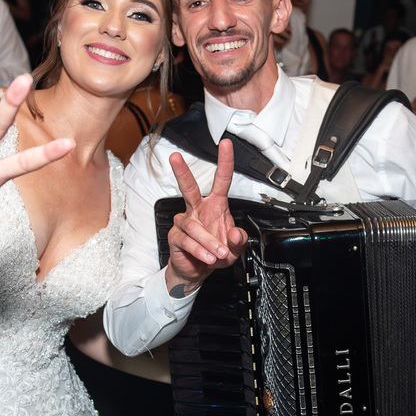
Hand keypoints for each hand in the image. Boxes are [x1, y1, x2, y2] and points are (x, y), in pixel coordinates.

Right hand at [164, 139, 247, 294]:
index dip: (225, 161)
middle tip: (175, 157)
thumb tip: (236, 234)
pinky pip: (187, 241)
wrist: (199, 271)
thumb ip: (240, 240)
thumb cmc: (216, 253)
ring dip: (209, 242)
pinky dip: (200, 250)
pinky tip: (208, 257)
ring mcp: (185, 222)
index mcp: (215, 205)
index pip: (221, 180)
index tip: (226, 145)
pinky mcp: (176, 236)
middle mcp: (198, 210)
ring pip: (195, 227)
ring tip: (219, 254)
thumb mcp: (236, 249)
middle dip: (181, 171)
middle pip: (188, 187)